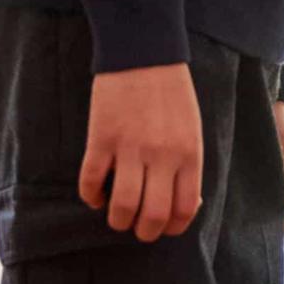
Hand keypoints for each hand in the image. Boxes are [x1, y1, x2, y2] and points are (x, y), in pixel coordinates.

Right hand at [81, 63, 202, 240]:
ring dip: (118, 220)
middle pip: (153, 215)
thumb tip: (184, 202)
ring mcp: (130, 148)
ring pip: (123, 206)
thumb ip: (188, 164)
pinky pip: (92, 181)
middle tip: (138, 229)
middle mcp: (162, 155)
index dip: (173, 228)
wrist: (143, 51)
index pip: (184, 209)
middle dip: (145, 232)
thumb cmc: (172, 91)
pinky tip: (94, 195)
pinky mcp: (101, 138)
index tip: (164, 228)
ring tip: (116, 217)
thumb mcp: (193, 128)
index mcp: (189, 154)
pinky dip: (91, 196)